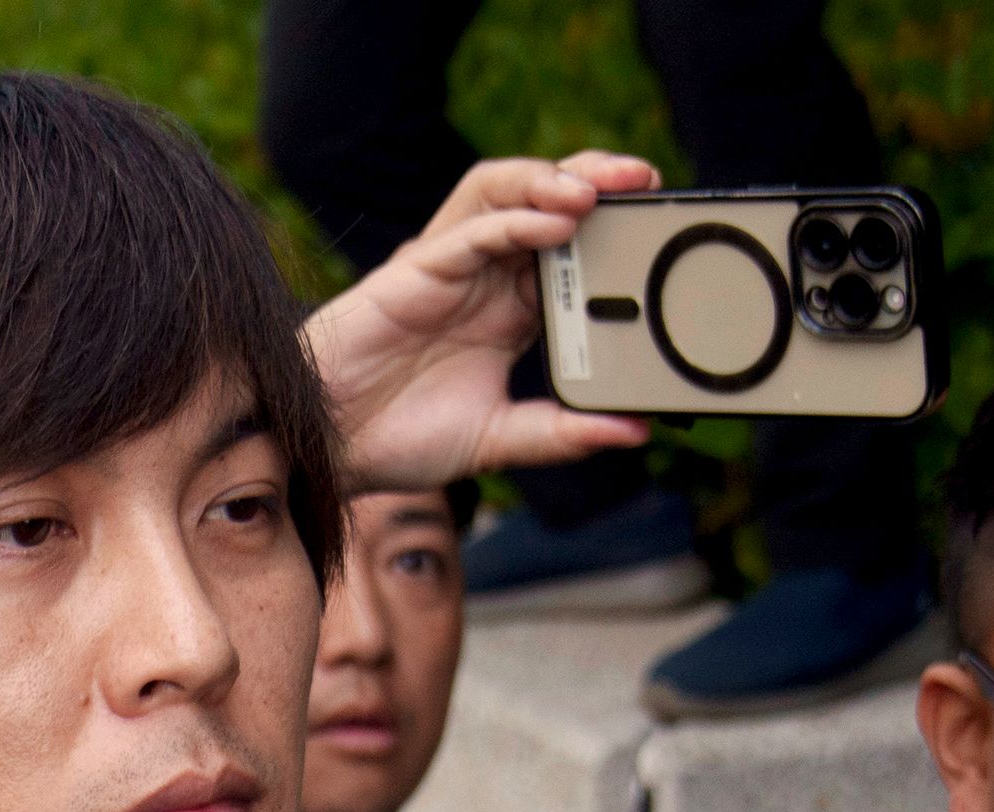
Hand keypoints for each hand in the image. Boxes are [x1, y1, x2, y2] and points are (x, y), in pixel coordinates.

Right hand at [304, 151, 660, 491]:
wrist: (332, 448)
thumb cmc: (403, 439)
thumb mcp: (500, 439)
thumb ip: (564, 433)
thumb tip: (636, 430)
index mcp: (511, 311)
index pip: (573, 250)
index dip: (615, 229)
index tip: (661, 228)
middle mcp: (485, 277)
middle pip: (545, 202)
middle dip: (597, 181)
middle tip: (647, 181)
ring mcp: (451, 266)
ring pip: (505, 193)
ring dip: (554, 181)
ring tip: (601, 188)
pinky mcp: (417, 269)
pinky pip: (471, 230)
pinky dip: (515, 219)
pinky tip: (554, 221)